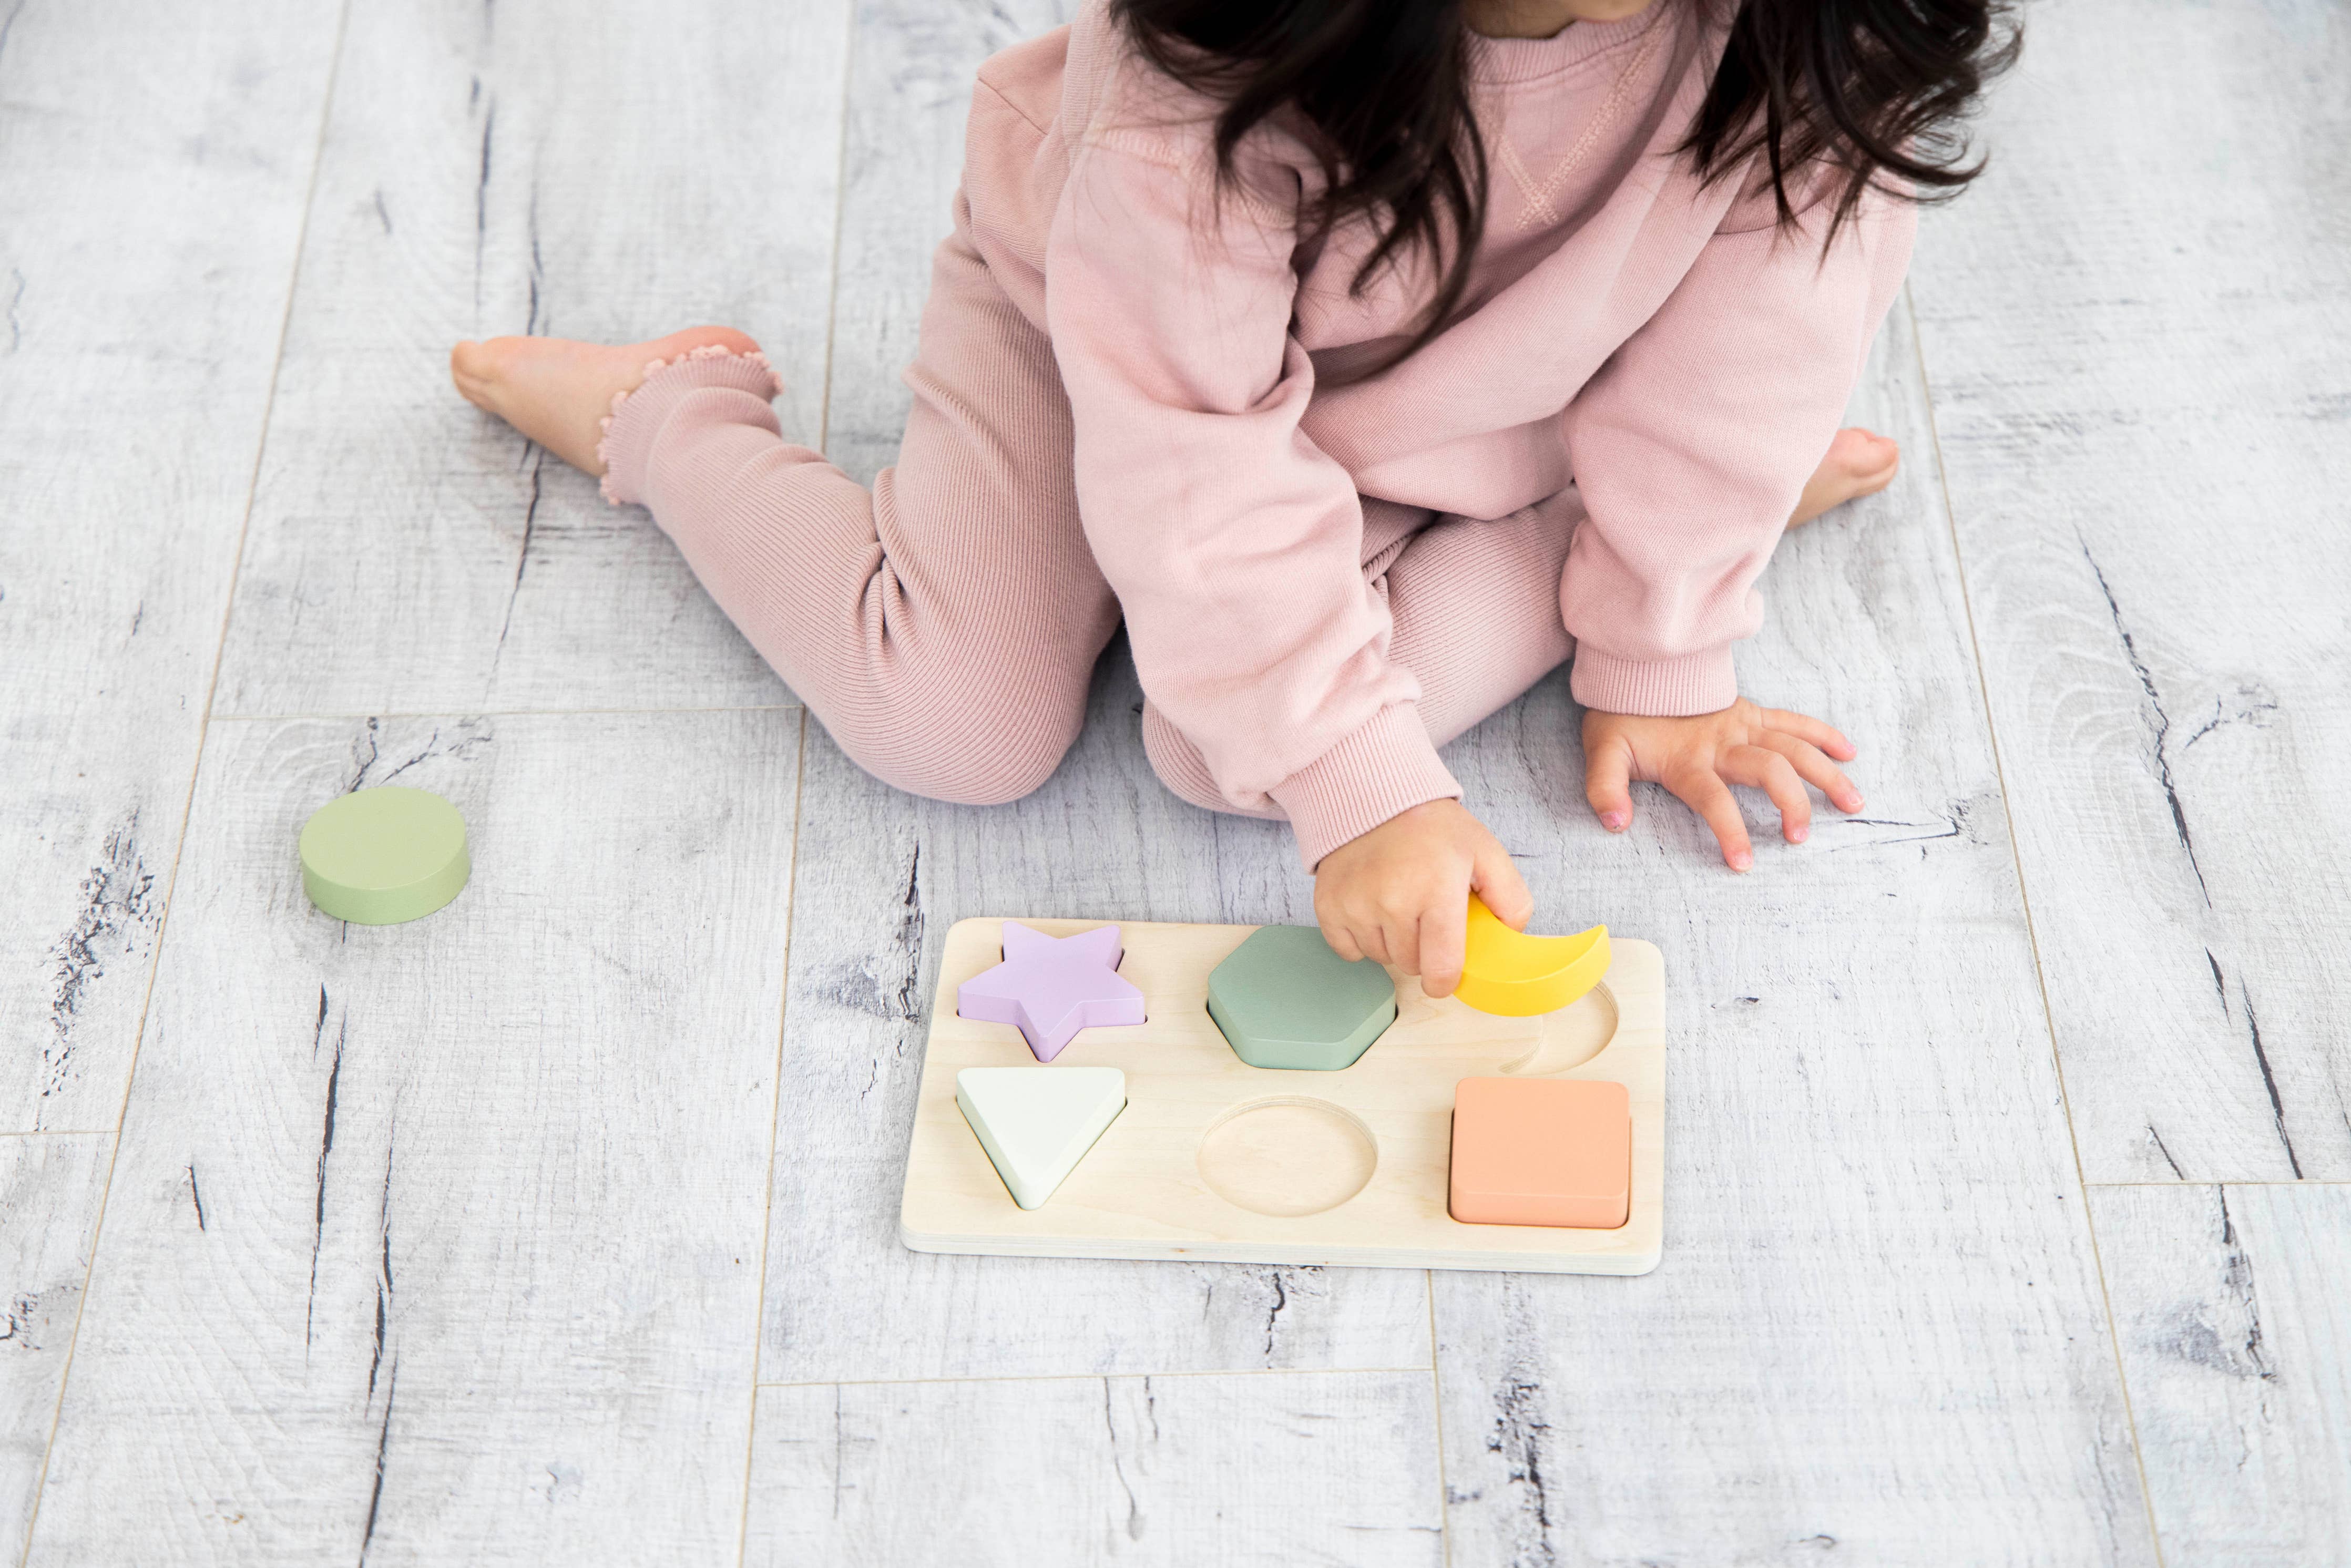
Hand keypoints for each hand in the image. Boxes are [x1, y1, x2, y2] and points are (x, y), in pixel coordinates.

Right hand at [1312, 799, 1532, 997]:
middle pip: (1411, 965)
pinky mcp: (1328, 905)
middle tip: (1424, 915)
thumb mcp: (1485, 852)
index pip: (1441, 966)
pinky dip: (1361, 938)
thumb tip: (1510, 939)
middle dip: (1422, 951)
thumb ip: (1511, 898)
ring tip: (1398, 905)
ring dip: (1392, 943)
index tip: (1445, 975)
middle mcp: (1393, 901)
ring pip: (1381, 958)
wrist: (1373, 796)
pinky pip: (1348, 950)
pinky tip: (1371, 908)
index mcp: (1437, 890)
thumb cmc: (1432, 829)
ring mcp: (1356, 904)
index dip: (1446, 981)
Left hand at [1582, 698, 1863, 869]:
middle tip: (1800, 837)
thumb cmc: (1620, 719)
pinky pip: (1793, 722)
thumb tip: (1616, 824)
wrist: (1633, 671)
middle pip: (1768, 770)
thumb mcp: (1603, 753)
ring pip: (1794, 747)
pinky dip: (1823, 735)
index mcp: (1688, 759)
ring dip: (1825, 774)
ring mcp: (1742, 723)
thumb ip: (1605, 789)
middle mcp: (1722, 741)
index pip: (1713, 799)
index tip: (1745, 863)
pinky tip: (1848, 754)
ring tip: (1852, 803)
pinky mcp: (1751, 712)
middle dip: (1791, 803)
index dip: (1730, 830)